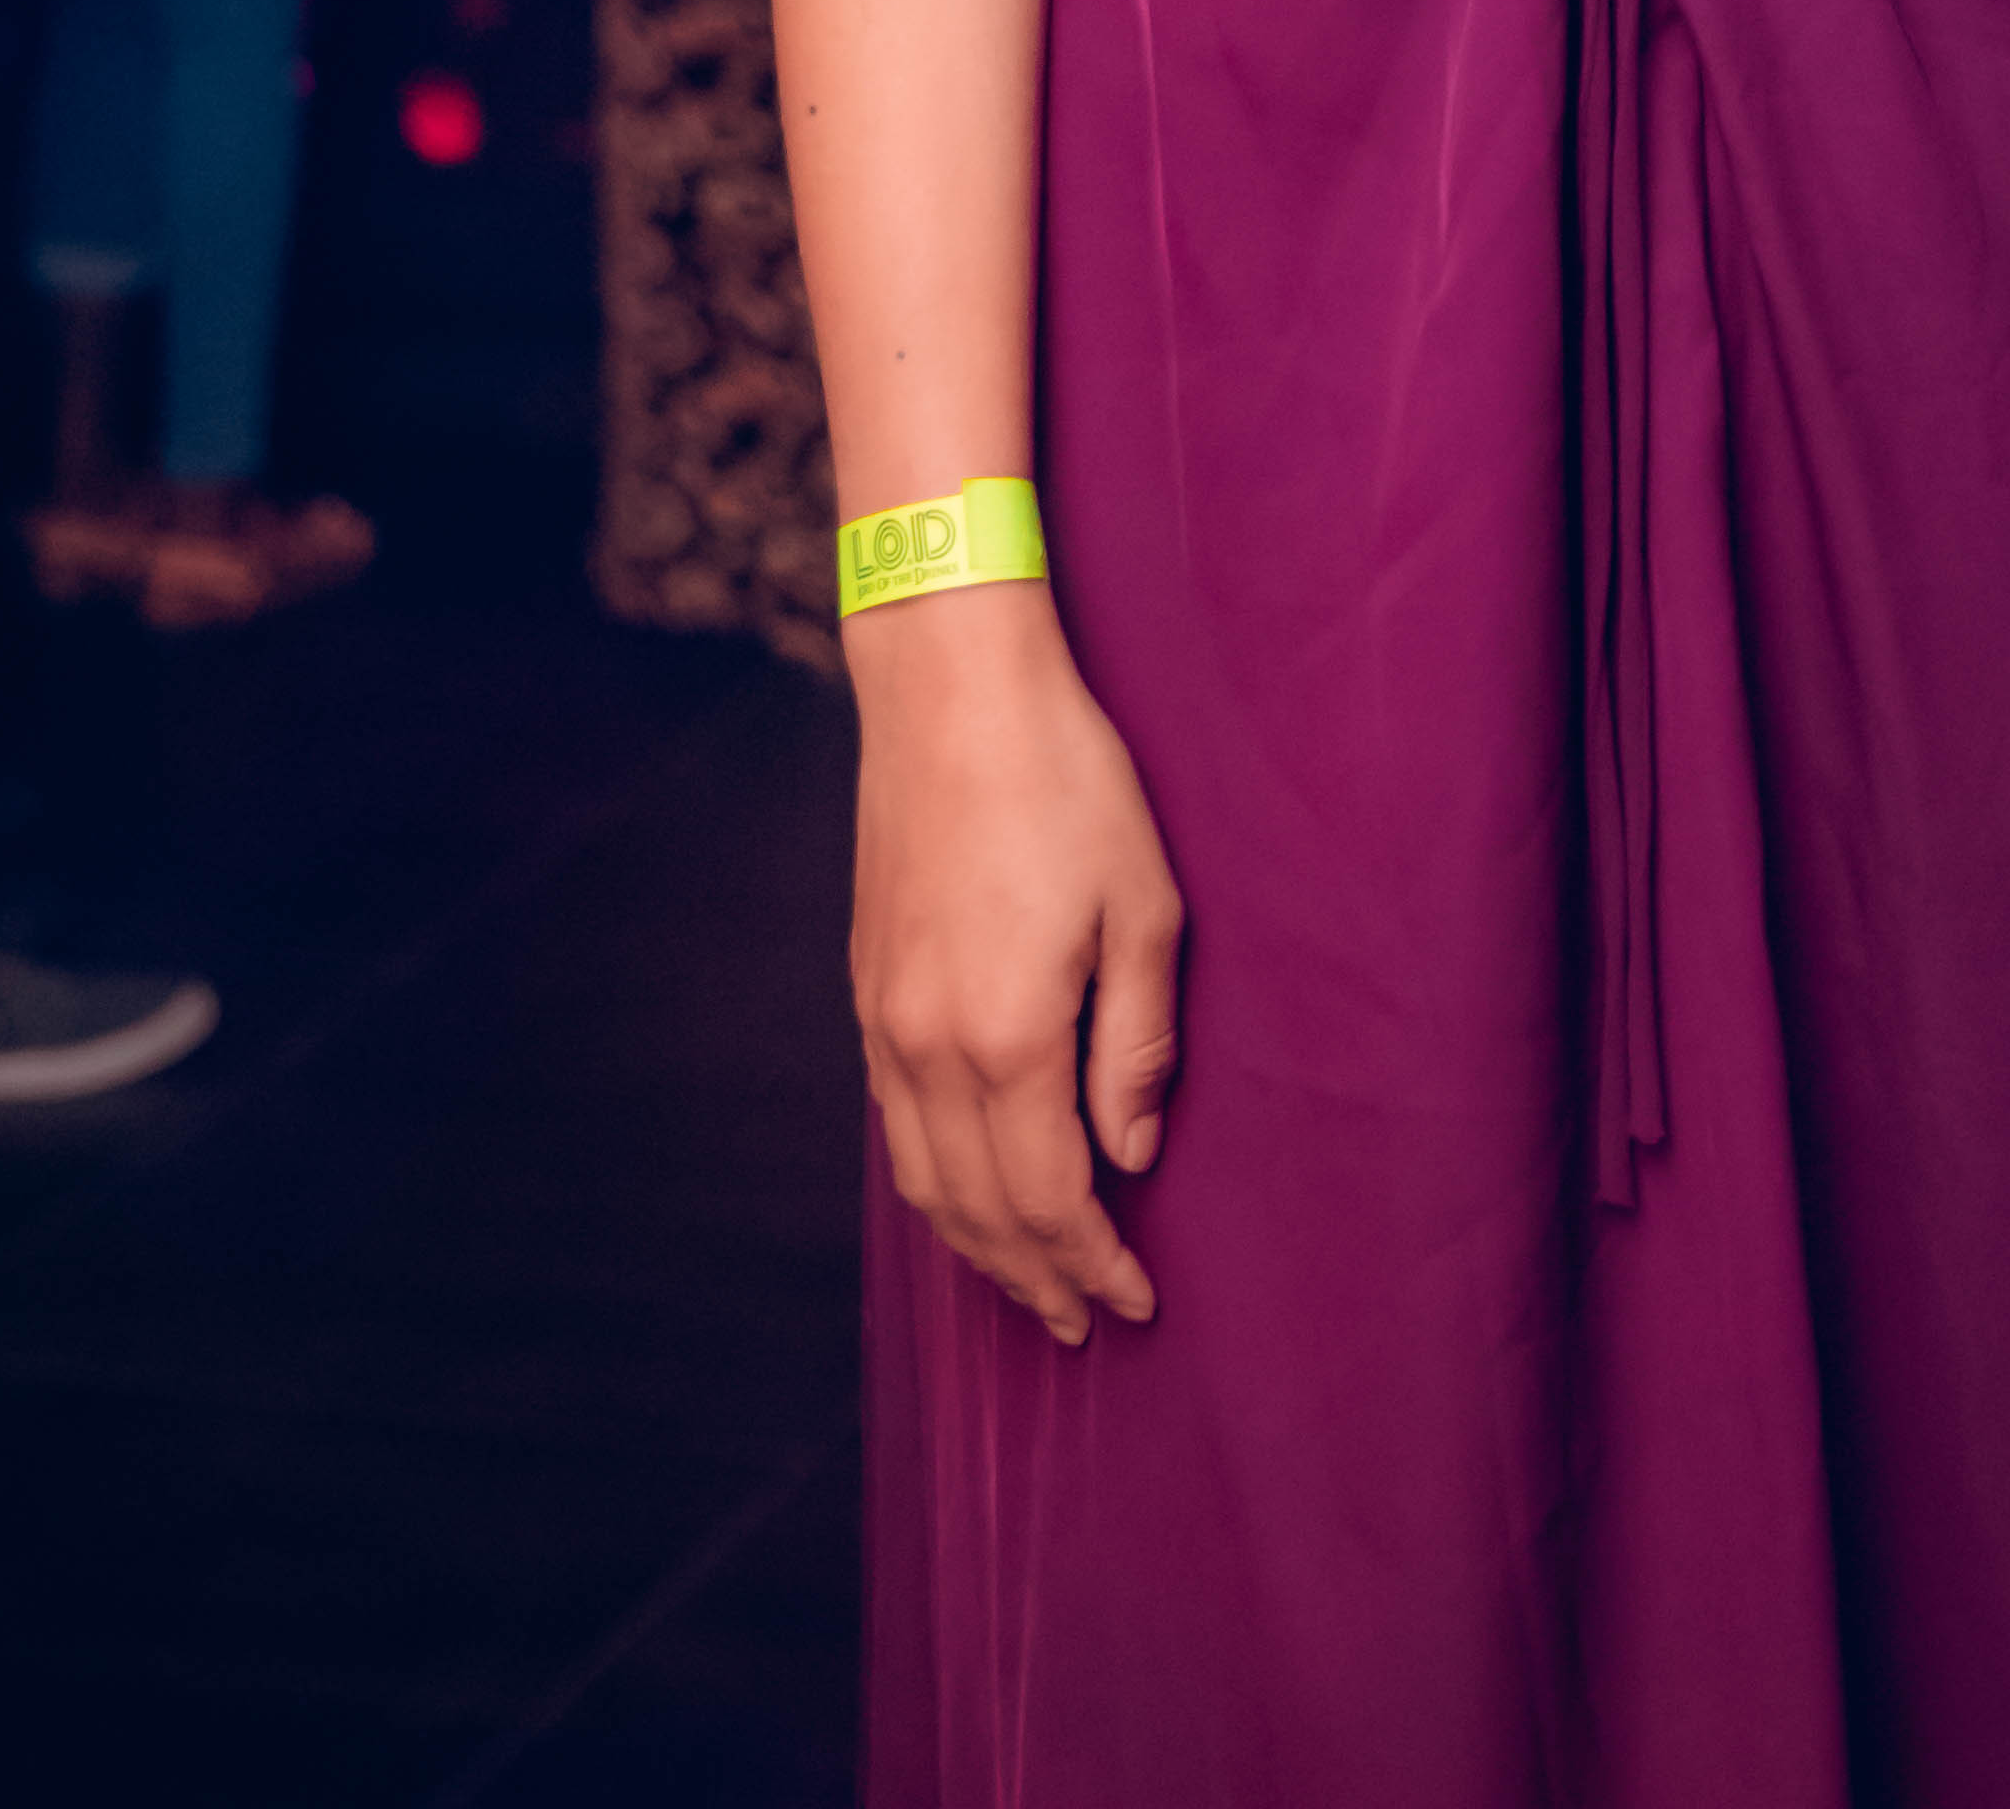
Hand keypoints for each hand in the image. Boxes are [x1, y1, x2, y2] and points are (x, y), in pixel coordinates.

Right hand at [847, 597, 1181, 1345]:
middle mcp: (930, 1047)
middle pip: (977, 1211)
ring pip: (923, 1180)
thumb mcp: (1144, 905)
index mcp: (1008, 1036)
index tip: (1133, 1304)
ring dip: (976, 1245)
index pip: (1049, 1201)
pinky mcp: (866, 987)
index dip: (1092, 1264)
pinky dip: (935, 1180)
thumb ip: (1136, 1044)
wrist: (950, 687)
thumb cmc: (1065, 780)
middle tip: (1083, 1322)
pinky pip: (894, 1125)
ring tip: (1029, 1279)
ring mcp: (884, 1019)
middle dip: (1033, 1279)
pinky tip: (971, 1185)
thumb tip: (1131, 1153)